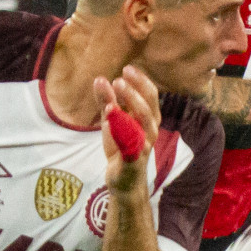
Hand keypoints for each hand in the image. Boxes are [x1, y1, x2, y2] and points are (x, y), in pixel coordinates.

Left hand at [95, 66, 158, 188]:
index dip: (140, 81)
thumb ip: (106, 101)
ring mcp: (144, 146)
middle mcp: (150, 130)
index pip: (150, 95)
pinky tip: (108, 120)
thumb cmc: (121, 146)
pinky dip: (121, 131)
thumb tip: (99, 79)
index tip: (126, 69)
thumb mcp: (111, 121)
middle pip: (148, 107)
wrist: (125, 181)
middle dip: (134, 92)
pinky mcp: (134, 161)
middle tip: (119, 79)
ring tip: (114, 96)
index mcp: (148, 118)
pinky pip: (131, 146)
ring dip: (130, 107)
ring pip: (144, 124)